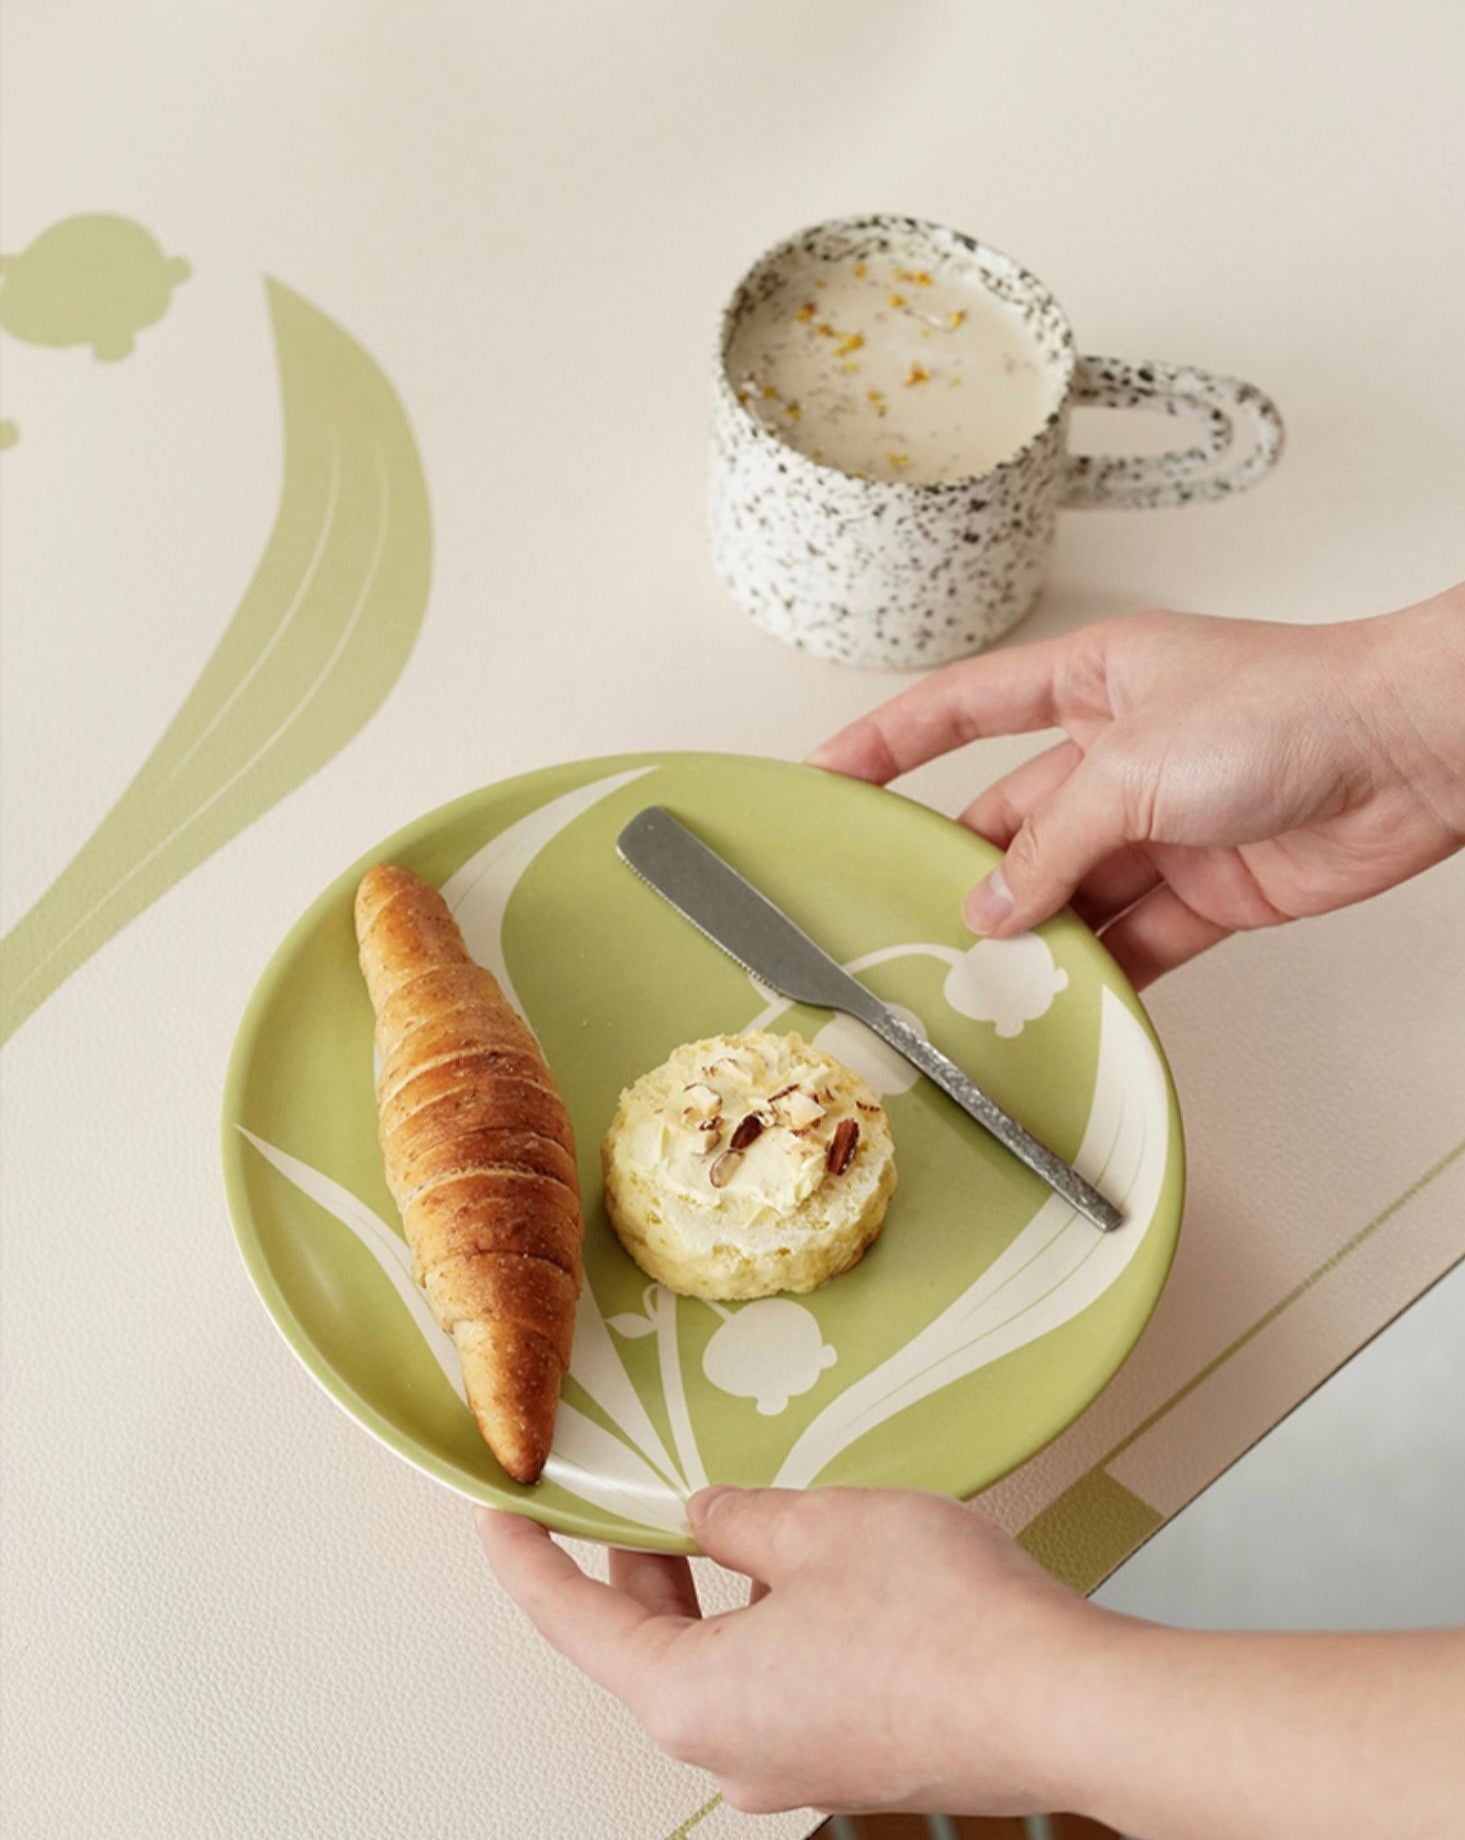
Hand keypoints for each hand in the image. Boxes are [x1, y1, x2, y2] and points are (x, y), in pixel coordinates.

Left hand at [477, 1485, 1103, 1815]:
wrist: (1059, 1702)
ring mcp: (790, 1763)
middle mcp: (729, 1749)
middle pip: (642, 1649)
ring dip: (702, 1592)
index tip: (497, 1522)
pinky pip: (769, 1683)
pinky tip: (795, 1568)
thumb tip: (706, 1516)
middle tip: (626, 1494)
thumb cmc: (940, 1621)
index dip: (529, 1563)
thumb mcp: (815, 1527)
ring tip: (724, 1515)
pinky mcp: (843, 1757)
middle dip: (630, 1566)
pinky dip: (756, 1623)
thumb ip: (739, 1518)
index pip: (575, 1625)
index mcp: (693, 1698)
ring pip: (710, 1664)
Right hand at [809, 585, 1464, 985]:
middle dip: (964, 871)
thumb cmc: (1289, 707)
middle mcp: (1118, 751)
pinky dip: (1098, 971)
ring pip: (1066, 891)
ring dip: (1031, 936)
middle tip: (905, 922)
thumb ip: (1050, 844)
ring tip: (980, 981)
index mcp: (1091, 683)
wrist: (1410, 755)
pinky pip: (1130, 937)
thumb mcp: (1132, 765)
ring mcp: (1159, 823)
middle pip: (1010, 818)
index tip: (826, 778)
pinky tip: (1061, 1003)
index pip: (961, 709)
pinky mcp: (1205, 887)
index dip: (888, 743)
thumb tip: (991, 907)